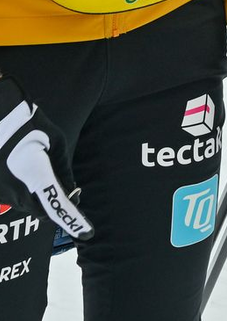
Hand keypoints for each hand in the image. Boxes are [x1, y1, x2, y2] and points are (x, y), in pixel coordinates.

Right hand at [0, 76, 92, 238]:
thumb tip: (71, 191)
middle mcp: (15, 190)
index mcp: (35, 175)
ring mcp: (1, 193)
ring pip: (26, 204)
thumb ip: (63, 169)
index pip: (58, 205)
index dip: (74, 220)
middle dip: (56, 204)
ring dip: (38, 194)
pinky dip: (23, 189)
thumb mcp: (55, 141)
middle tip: (71, 190)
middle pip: (41, 210)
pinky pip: (13, 197)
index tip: (88, 232)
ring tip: (38, 166)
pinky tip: (24, 167)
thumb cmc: (29, 124)